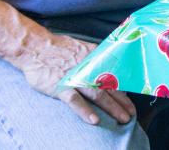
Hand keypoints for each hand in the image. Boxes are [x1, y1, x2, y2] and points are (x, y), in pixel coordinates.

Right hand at [12, 34, 135, 125]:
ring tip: (122, 118)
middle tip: (132, 113)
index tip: (132, 99)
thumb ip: (96, 58)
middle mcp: (89, 69)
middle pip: (110, 87)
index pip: (115, 76)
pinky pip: (75, 101)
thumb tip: (110, 68)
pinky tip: (94, 120)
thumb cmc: (59, 49)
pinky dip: (85, 111)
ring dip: (112, 107)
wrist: (36, 47)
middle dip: (123, 102)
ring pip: (98, 95)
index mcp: (96, 59)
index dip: (125, 89)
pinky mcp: (61, 86)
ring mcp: (76, 78)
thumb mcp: (83, 49)